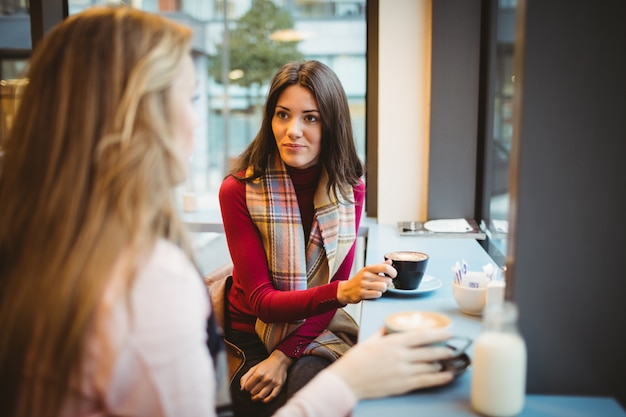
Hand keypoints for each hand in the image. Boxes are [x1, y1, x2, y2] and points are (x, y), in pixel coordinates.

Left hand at [240, 350, 292, 402]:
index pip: (248, 386)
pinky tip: (263, 399)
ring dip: (256, 398)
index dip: (246, 387)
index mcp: (259, 373)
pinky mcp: (279, 386)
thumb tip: (241, 388)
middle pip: (254, 392)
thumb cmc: (266, 365)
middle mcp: (266, 378)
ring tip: (255, 396)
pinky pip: (272, 397)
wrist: (279, 361)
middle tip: (253, 389)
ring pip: (261, 396)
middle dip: (251, 392)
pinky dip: (266, 400)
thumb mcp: (254, 368)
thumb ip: (245, 377)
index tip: (248, 386)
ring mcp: (273, 383)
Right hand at [327, 328, 454, 399]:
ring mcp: (404, 371)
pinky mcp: (403, 385)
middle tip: (454, 347)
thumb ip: (382, 333)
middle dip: (445, 349)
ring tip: (448, 361)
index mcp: (394, 342)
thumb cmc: (356, 360)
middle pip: (430, 351)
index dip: (438, 333)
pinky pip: (426, 381)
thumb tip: (389, 327)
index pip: (422, 335)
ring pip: (430, 366)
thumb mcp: (370, 340)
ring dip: (442, 363)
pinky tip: (448, 376)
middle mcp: (401, 356)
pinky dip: (440, 378)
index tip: (449, 332)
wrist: (348, 380)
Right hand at [337, 260, 394, 303]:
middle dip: (387, 283)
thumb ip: (380, 265)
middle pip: (387, 280)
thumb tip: (389, 261)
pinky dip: (378, 294)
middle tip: (383, 283)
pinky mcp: (363, 293)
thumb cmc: (358, 280)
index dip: (393, 272)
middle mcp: (366, 275)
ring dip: (383, 289)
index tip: (393, 275)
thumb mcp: (368, 270)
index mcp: (368, 268)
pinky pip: (378, 294)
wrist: (346, 290)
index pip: (385, 267)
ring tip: (378, 288)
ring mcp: (364, 284)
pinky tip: (373, 292)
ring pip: (383, 287)